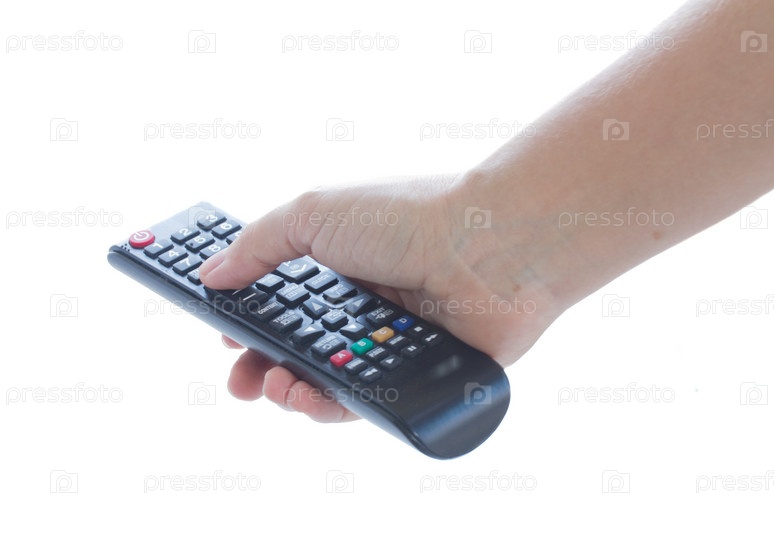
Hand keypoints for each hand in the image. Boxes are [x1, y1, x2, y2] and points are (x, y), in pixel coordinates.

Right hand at [199, 173, 563, 421]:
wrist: (490, 246)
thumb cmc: (408, 217)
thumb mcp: (316, 213)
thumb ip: (259, 244)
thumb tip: (212, 274)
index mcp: (340, 261)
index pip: (284, 299)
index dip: (251, 319)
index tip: (223, 334)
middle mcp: (364, 302)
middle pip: (301, 346)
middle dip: (261, 365)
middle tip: (239, 380)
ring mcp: (390, 340)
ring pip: (328, 380)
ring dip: (290, 389)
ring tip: (274, 386)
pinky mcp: (417, 374)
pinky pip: (365, 401)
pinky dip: (331, 405)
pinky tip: (307, 398)